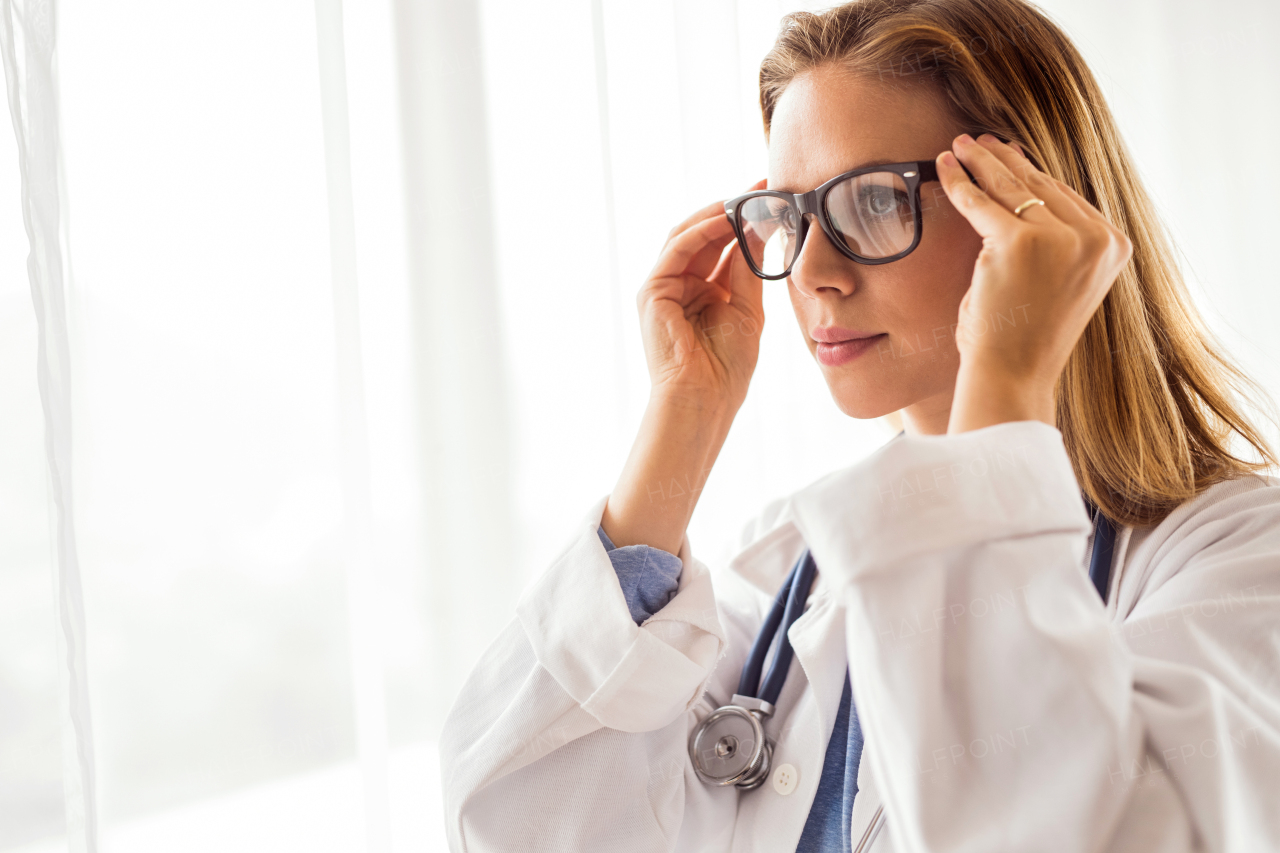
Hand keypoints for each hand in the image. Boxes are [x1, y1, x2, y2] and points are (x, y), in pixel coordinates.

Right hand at [639, 180, 766, 410]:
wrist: (703, 398)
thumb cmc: (726, 367)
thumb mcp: (746, 308)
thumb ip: (748, 268)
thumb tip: (760, 227)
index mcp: (703, 292)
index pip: (722, 246)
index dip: (745, 221)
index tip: (774, 199)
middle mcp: (680, 285)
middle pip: (704, 235)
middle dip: (733, 209)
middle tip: (763, 187)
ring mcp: (663, 287)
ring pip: (688, 235)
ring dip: (718, 213)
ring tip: (748, 196)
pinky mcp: (653, 291)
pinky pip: (677, 249)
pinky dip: (702, 230)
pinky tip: (727, 217)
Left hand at [936, 133, 1132, 432]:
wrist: (1013, 374)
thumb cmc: (1024, 336)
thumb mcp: (1056, 281)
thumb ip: (1055, 242)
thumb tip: (1025, 196)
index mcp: (1112, 247)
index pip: (1065, 197)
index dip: (1031, 172)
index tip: (1008, 153)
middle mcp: (1095, 238)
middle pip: (1039, 184)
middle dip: (1004, 160)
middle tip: (978, 141)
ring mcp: (1061, 239)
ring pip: (1011, 187)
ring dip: (980, 162)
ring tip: (958, 146)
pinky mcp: (1020, 242)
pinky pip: (980, 203)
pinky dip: (958, 183)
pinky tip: (943, 167)